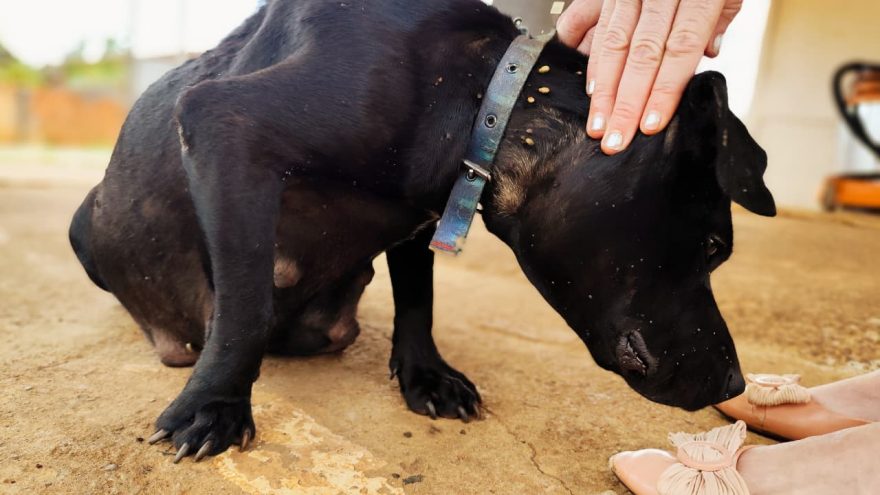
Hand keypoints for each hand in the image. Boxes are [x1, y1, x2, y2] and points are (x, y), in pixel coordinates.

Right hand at [557, 0, 742, 153]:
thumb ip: (721, 17)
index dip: (663, 90)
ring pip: (612, 41)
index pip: (679, 50)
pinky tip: (586, 81)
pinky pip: (586, 16)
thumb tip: (706, 54)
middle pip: (641, 54)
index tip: (650, 123)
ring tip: (597, 121)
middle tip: (614, 139)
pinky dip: (584, 50)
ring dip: (603, 87)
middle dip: (625, 102)